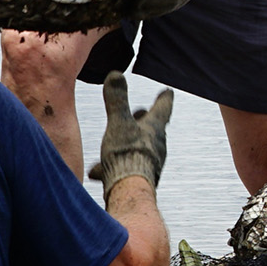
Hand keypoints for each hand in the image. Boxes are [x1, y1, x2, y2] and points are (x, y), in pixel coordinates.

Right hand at [88, 71, 173, 193]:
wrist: (128, 191)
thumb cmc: (127, 156)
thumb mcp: (119, 122)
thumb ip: (117, 99)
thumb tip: (116, 74)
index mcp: (154, 129)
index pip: (163, 108)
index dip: (164, 99)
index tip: (168, 92)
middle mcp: (156, 146)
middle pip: (152, 128)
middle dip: (144, 120)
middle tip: (140, 112)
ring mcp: (149, 163)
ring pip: (138, 147)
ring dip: (127, 142)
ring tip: (113, 141)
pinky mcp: (139, 178)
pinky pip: (125, 166)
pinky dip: (113, 164)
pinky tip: (98, 170)